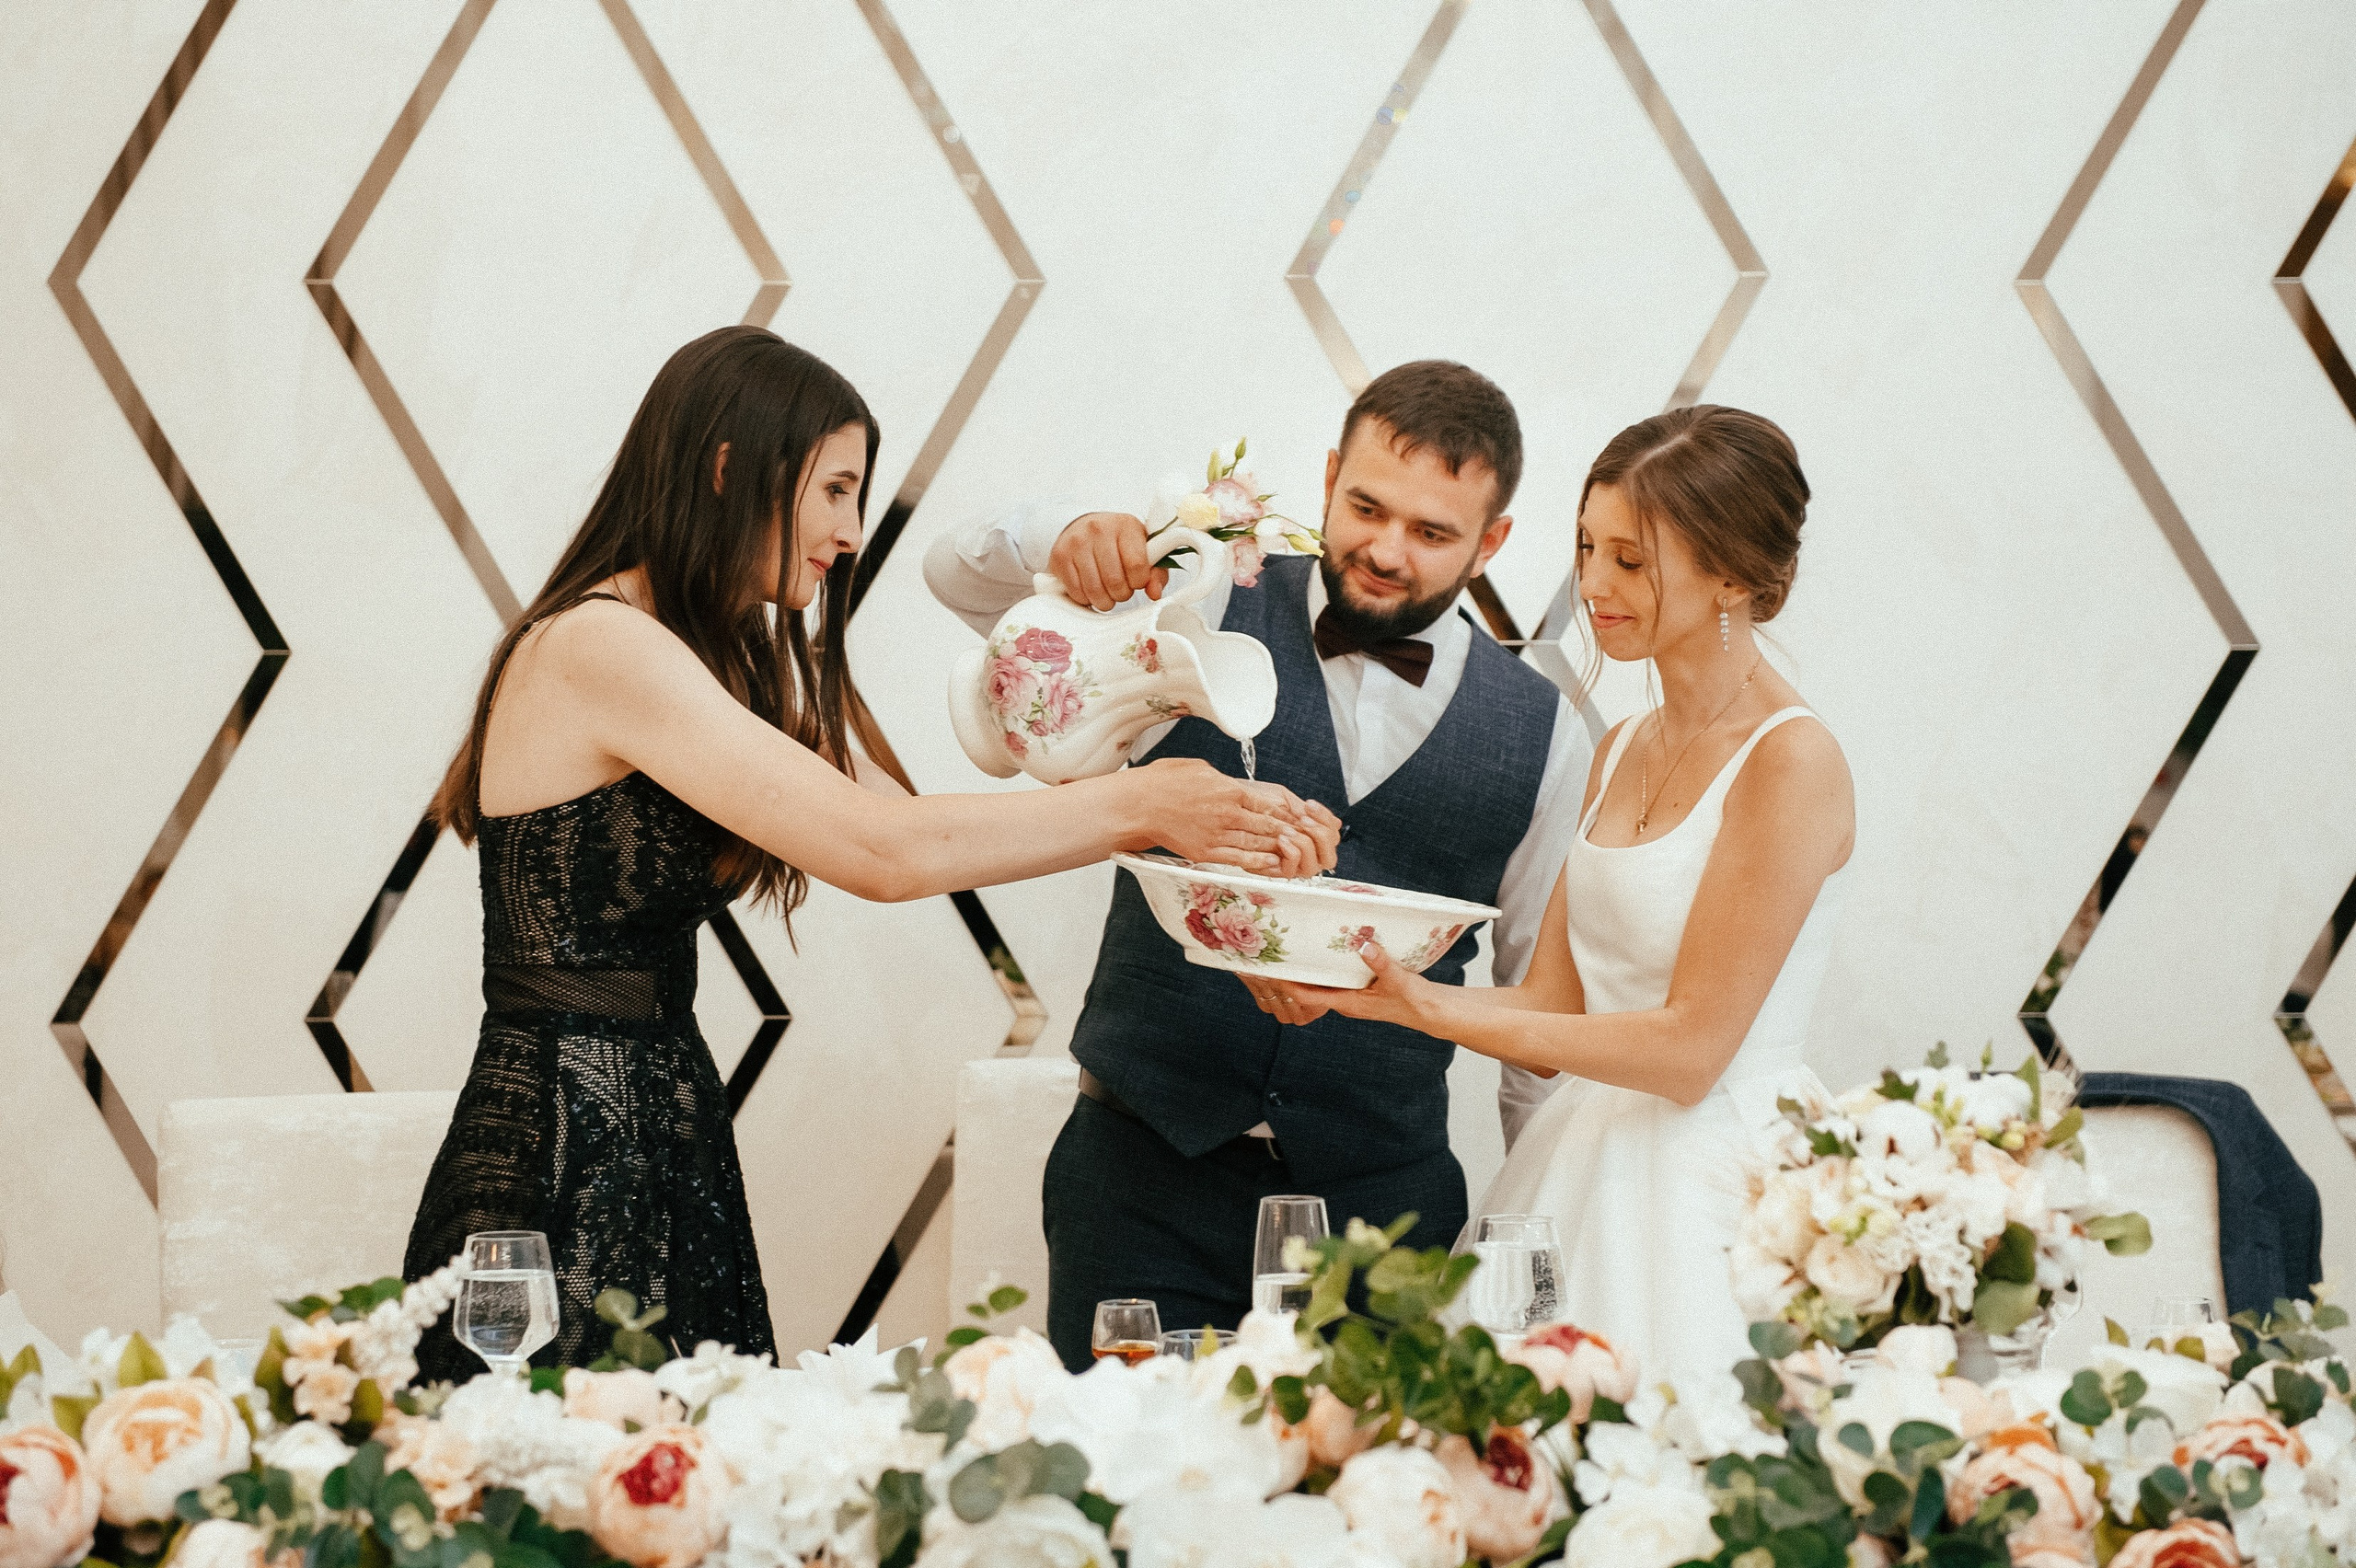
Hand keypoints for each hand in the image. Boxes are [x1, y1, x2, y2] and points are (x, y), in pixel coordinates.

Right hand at [1051, 512, 1166, 609]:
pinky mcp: (1060, 556)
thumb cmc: (1118, 543)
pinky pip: (1077, 592)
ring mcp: (1077, 542)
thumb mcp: (1144, 551)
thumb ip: (1156, 573)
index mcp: (1126, 525)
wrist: (1084, 527)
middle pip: (1115, 581)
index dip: (1139, 582)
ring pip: (1094, 590)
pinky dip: (1086, 598)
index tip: (1136, 580)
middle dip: (1122, 594)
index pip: (1137, 565)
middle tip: (1121, 588)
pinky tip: (1091, 589)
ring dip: (1104, 600)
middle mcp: (1099, 529)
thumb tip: (1154, 593)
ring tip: (1107, 592)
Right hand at [1131, 759, 1336, 876]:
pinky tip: (1271, 863)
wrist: (1139, 805)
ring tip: (1294, 852)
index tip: (1299, 818)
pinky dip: (1257, 862)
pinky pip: (1237, 859)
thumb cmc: (1164, 782)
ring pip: (1257, 843)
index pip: (1268, 804)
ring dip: (1278, 848)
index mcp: (1228, 790)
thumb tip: (1235, 785)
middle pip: (1268, 825)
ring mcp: (1217, 834)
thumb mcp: (1199, 768)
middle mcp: (1227, 813)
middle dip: (1289, 832)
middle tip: (1305, 838)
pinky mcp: (1205, 852)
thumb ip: (1222, 780)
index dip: (1287, 813)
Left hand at [1243, 942, 1432, 1030]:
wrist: (1429, 1010)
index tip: (1274, 971)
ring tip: (1294, 950)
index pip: (1309, 997)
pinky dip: (1327, 968)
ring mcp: (1352, 996)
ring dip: (1310, 971)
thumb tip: (1365, 946)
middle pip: (1311, 990)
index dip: (1290, 985)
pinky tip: (1325, 952)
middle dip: (1295, 974)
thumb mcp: (1398, 979)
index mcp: (1349, 1003)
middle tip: (1279, 954)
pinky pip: (1336, 980)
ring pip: (1323, 985)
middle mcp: (1346, 1001)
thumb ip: (1382, 963)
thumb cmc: (1413, 1000)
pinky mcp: (1360, 990)